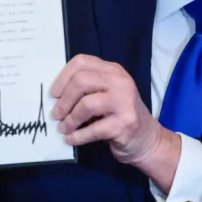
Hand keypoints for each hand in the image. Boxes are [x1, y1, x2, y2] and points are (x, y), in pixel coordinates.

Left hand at [50, 55, 180, 188]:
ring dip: (70, 119)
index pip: (82, 62)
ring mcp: (125, 102)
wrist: (147, 139)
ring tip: (63, 128)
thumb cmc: (120, 115)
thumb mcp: (107, 93)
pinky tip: (71, 139)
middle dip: (64, 100)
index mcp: (113, 70)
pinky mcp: (125, 123)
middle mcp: (120, 82)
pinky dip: (77, 136)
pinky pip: (93, 129)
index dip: (62, 77)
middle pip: (81, 81)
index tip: (54, 94)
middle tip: (56, 114)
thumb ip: (88, 88)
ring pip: (86, 104)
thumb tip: (56, 95)